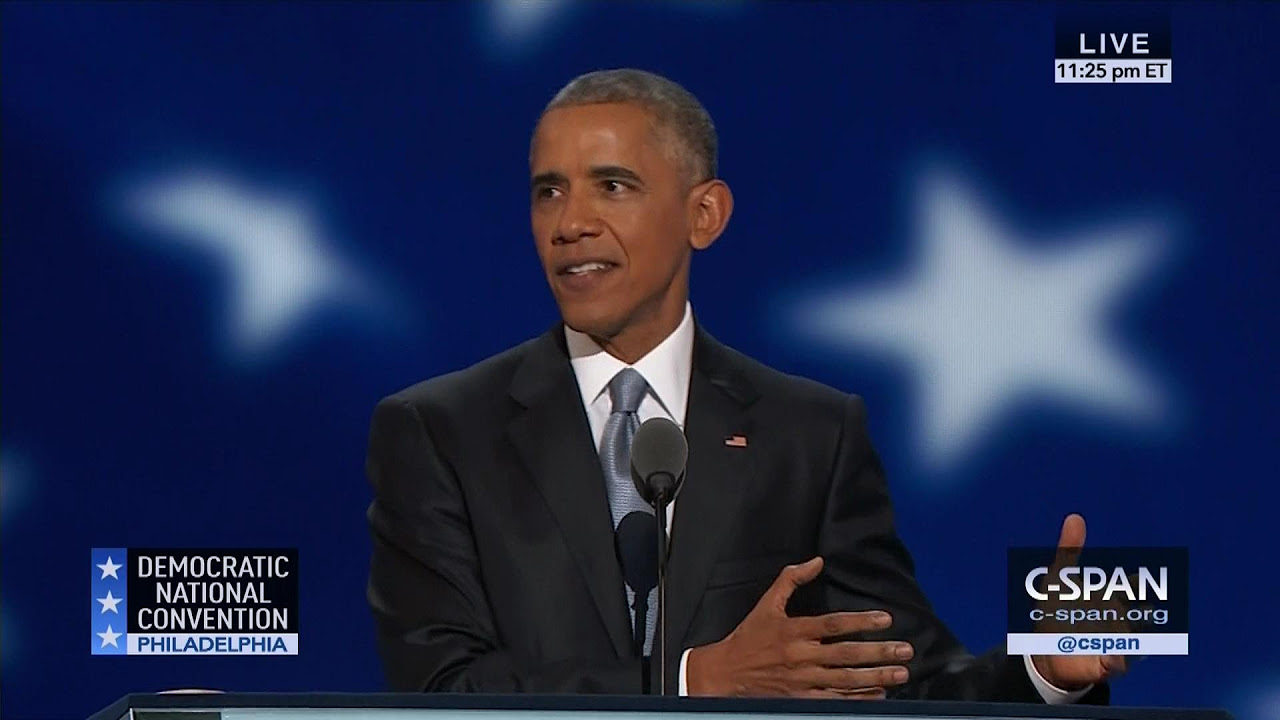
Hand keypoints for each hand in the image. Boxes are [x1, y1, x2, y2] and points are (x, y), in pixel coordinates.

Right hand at [685, 557, 912, 697]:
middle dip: (879, 653)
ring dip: (876, 677)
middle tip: (906, 650)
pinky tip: (879, 694)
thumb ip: (791, 580)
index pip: (834, 624)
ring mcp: (802, 681)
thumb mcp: (766, 604)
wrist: (725, 674)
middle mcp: (801, 656)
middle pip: (846, 655)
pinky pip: (834, 701)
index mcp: (794, 630)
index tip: (886, 620)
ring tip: (901, 673)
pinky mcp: (800, 699)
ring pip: (845, 680)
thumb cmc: (748, 636)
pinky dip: (858, 698)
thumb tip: (817, 561)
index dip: (861, 621)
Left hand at [1031, 514, 1128, 690]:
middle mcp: (1118, 620)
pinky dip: (1117, 661)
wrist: (1045, 651)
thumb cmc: (1057, 610)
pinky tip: (1110, 655)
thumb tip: (1075, 518)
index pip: (1131, 587)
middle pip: (1140, 614)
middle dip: (1142, 612)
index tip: (1138, 580)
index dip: (1136, 583)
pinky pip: (1117, 664)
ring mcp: (1114, 643)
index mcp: (1111, 597)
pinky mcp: (1105, 665)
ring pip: (1133, 640)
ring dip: (1128, 637)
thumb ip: (1068, 550)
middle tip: (1141, 609)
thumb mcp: (1059, 578)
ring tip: (1119, 635)